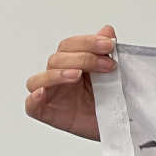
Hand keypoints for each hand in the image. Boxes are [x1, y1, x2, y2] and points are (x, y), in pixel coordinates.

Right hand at [24, 25, 117, 140]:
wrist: (123, 126)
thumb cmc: (115, 100)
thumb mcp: (116, 75)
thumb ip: (107, 52)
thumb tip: (107, 30)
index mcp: (74, 63)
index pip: (70, 45)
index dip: (88, 42)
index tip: (109, 45)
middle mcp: (60, 76)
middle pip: (57, 59)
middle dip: (83, 58)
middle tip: (108, 65)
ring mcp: (52, 94)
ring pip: (39, 79)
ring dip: (57, 74)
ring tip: (77, 75)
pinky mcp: (47, 113)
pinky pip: (31, 105)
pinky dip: (34, 97)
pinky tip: (44, 93)